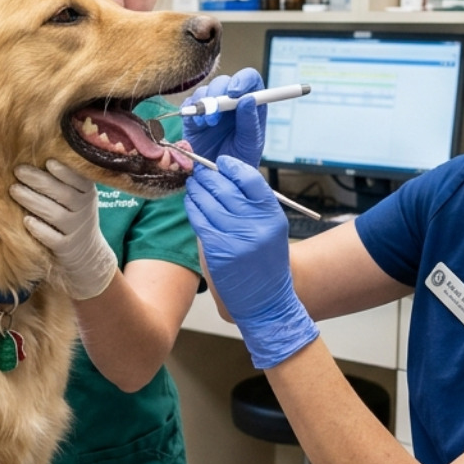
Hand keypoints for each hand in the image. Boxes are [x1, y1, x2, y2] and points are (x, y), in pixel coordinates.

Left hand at [10, 160, 118, 300]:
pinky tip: (26, 220)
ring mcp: (75, 230)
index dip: (65, 172)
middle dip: (40, 181)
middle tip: (18, 171)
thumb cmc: (73, 214)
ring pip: (56, 215)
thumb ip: (63, 180)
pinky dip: (40, 230)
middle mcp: (84, 211)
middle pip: (64, 195)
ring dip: (33, 201)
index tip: (48, 161)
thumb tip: (33, 153)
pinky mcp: (66, 248)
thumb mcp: (77, 196)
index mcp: (87, 193)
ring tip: (13, 190)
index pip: (80, 180)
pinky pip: (53, 239)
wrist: (87, 252)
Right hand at [180, 68, 267, 166]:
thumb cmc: (239, 162)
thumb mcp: (250, 144)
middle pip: (223, 82)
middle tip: (215, 114)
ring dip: (204, 105)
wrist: (219, 180)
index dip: (242, 80)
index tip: (235, 93)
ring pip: (204, 91)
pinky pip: (188, 105)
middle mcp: (231, 103)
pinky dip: (190, 111)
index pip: (250, 79)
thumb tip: (248, 99)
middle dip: (217, 94)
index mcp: (250, 105)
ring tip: (207, 125)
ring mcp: (211, 109)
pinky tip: (198, 125)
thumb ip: (250, 122)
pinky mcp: (194, 118)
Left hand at [184, 157, 317, 368]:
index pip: (250, 178)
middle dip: (208, 176)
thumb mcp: (269, 229)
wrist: (266, 300)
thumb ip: (250, 205)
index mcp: (272, 215)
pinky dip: (192, 207)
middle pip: (225, 187)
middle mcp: (256, 224)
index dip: (232, 167)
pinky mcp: (219, 251)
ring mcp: (237, 238)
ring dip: (197, 189)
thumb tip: (222, 178)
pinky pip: (200, 220)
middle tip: (199, 172)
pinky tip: (190, 202)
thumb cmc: (265, 262)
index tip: (221, 163)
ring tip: (193, 185)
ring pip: (209, 202)